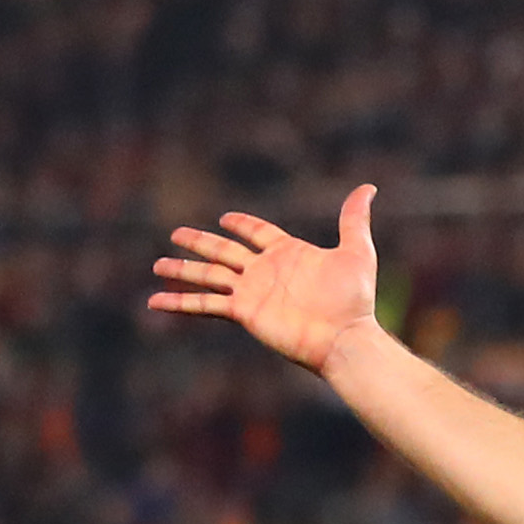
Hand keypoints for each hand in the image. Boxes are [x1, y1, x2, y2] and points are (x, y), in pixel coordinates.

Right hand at [152, 184, 385, 373]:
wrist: (345, 336)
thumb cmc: (354, 299)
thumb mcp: (356, 251)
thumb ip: (353, 219)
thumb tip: (368, 187)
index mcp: (287, 253)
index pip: (257, 233)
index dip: (242, 224)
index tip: (225, 218)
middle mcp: (265, 271)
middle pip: (224, 251)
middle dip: (200, 243)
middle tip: (175, 234)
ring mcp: (251, 291)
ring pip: (208, 275)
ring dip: (182, 270)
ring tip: (157, 264)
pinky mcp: (243, 311)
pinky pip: (205, 303)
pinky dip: (179, 302)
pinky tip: (155, 300)